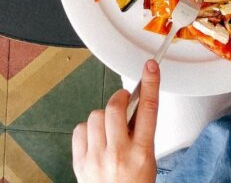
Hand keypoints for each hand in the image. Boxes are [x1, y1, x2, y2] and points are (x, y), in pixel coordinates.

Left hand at [73, 60, 158, 182]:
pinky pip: (80, 129)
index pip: (148, 111)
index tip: (150, 67)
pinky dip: (88, 129)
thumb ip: (141, 133)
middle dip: (119, 98)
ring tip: (109, 129)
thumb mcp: (147, 161)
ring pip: (95, 115)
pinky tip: (95, 139)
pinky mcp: (80, 162)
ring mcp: (97, 158)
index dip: (150, 84)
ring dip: (103, 116)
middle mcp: (118, 154)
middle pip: (115, 107)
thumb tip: (135, 105)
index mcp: (141, 154)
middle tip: (123, 100)